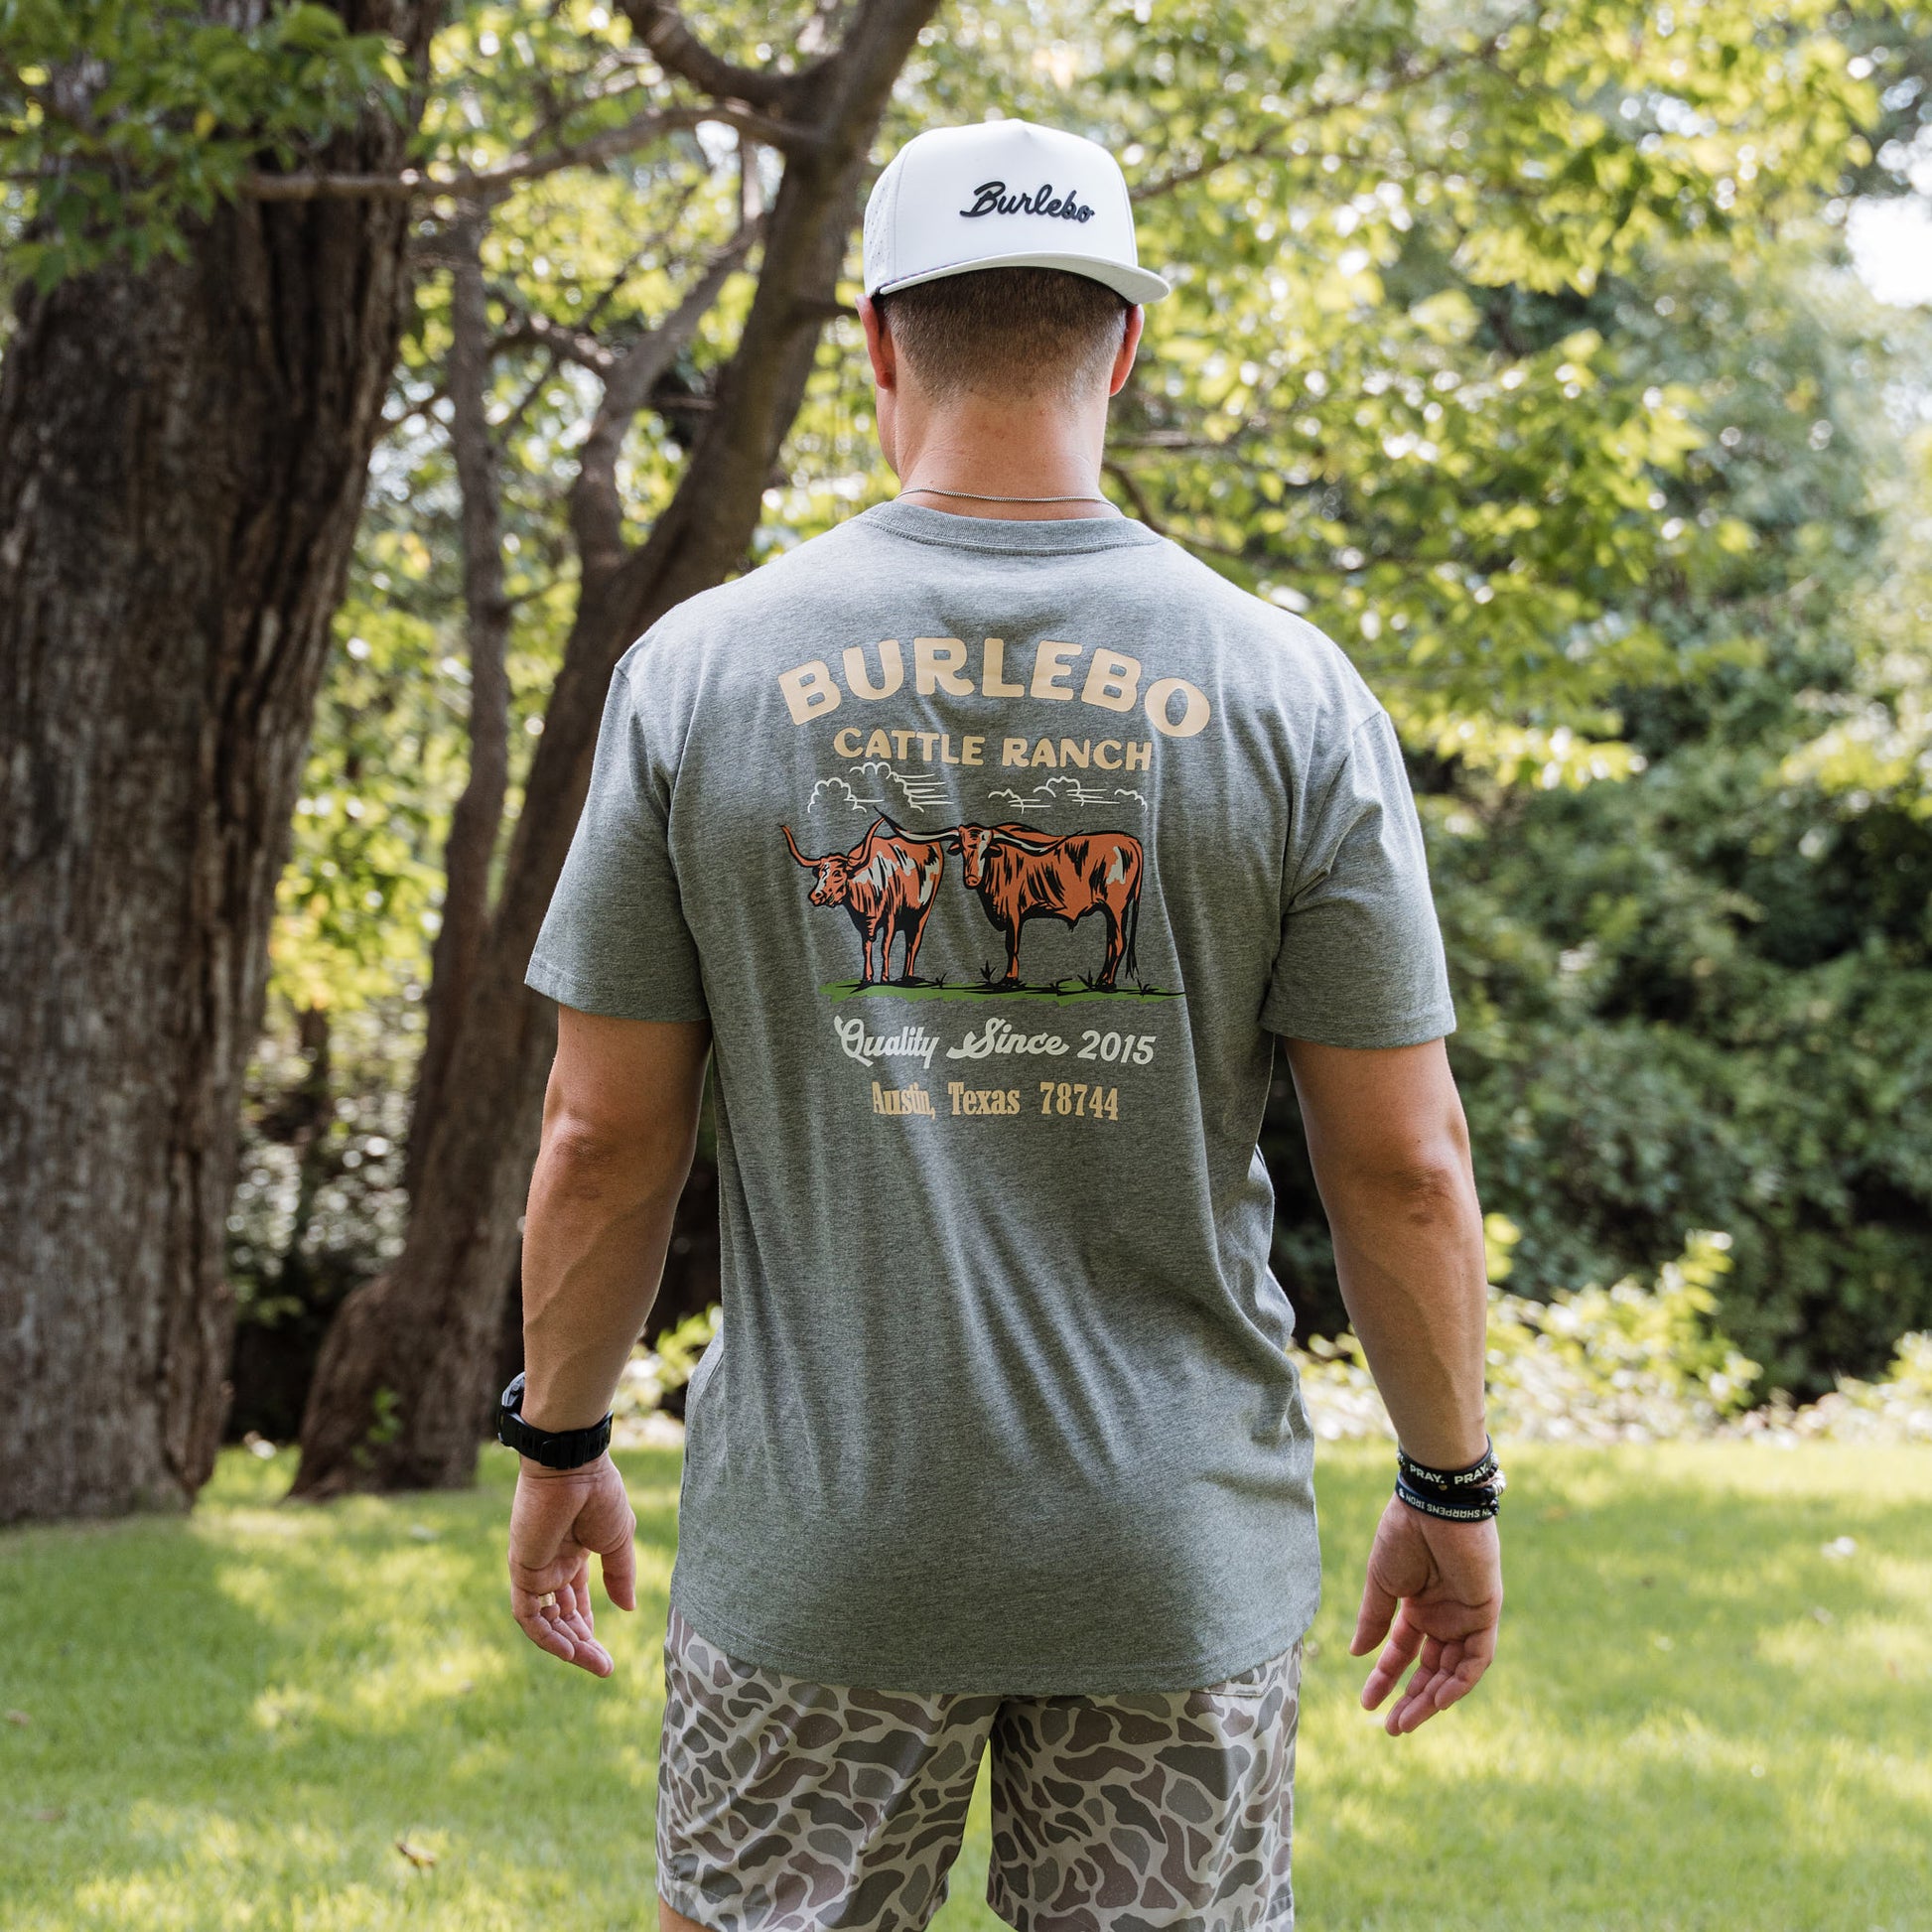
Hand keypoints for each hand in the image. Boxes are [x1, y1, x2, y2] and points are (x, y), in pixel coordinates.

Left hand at [507, 1453, 636, 1675]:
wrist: (573, 1468)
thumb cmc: (599, 1494)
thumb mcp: (618, 1539)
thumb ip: (621, 1575)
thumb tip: (628, 1609)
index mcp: (573, 1555)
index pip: (575, 1603)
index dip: (587, 1630)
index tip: (605, 1655)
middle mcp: (551, 1566)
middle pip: (561, 1618)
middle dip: (581, 1645)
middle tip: (604, 1667)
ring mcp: (535, 1569)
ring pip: (546, 1622)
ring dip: (567, 1646)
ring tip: (594, 1663)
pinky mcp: (523, 1571)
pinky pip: (528, 1614)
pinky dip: (546, 1636)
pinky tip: (569, 1650)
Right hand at [1350, 1496, 1501, 1734]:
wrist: (1433, 1506)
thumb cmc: (1403, 1535)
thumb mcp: (1381, 1583)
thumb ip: (1374, 1620)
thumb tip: (1358, 1655)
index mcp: (1417, 1605)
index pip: (1402, 1652)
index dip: (1385, 1678)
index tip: (1366, 1703)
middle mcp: (1443, 1616)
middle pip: (1430, 1669)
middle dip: (1411, 1699)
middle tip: (1392, 1727)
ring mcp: (1465, 1617)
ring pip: (1453, 1671)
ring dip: (1433, 1698)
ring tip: (1408, 1721)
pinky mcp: (1485, 1615)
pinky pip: (1477, 1659)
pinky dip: (1460, 1681)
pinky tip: (1438, 1698)